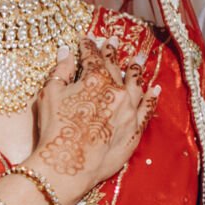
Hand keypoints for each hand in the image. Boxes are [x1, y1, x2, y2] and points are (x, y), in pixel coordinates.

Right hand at [27, 45, 151, 204]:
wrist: (69, 165)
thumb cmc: (55, 130)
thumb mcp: (49, 96)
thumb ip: (60, 72)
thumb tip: (65, 53)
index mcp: (95, 79)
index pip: (92, 57)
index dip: (88, 46)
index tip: (87, 39)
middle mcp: (116, 91)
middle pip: (115, 67)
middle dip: (112, 52)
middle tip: (113, 40)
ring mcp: (129, 111)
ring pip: (136, 84)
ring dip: (136, 70)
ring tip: (138, 59)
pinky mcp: (135, 130)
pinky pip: (147, 110)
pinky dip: (152, 98)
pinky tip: (155, 89)